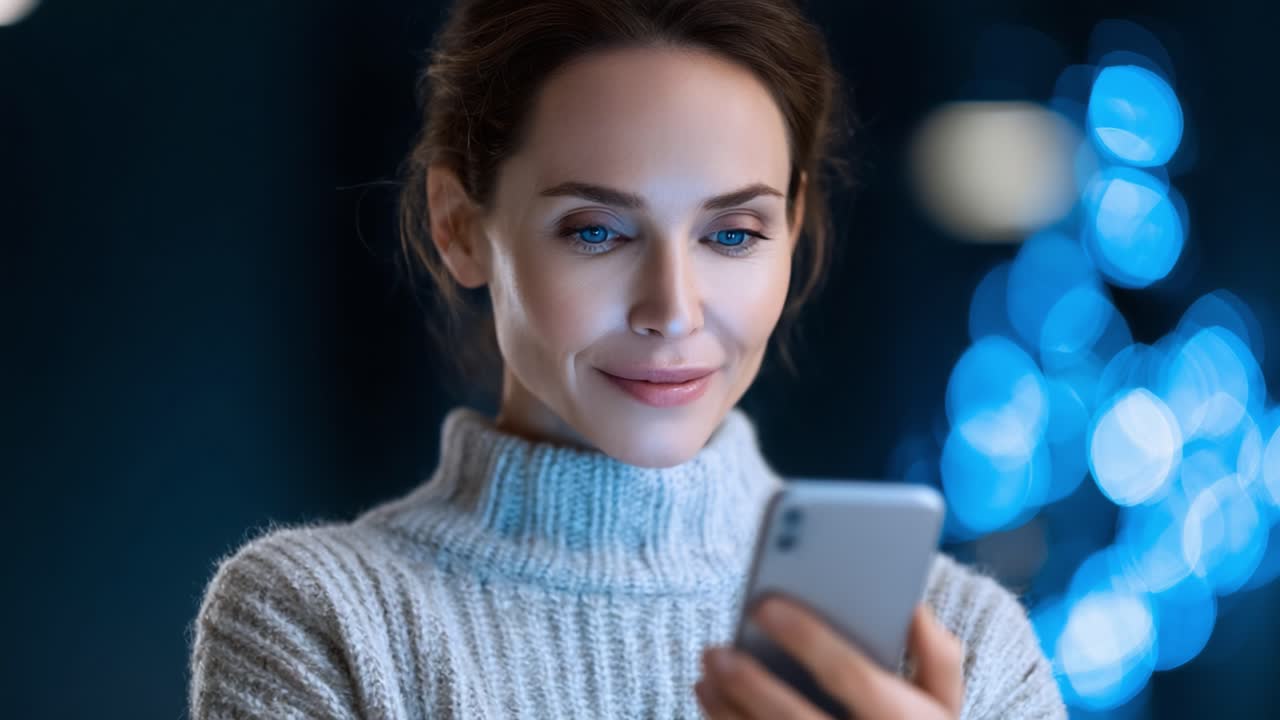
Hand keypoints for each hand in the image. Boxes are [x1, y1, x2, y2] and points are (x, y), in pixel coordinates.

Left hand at [695, 597, 963, 718]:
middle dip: (750, 683)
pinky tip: (711, 701)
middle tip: (715, 650)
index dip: (808, 638)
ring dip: (728, 709)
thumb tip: (910, 604)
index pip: (852, 676)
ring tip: (707, 671)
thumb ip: (934, 653)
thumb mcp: (943, 702)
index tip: (764, 605)